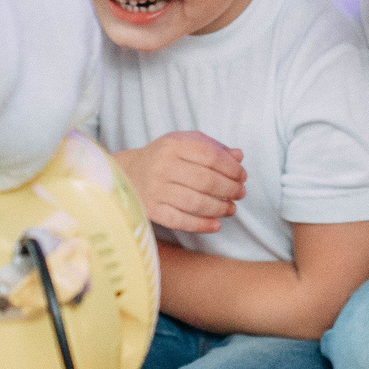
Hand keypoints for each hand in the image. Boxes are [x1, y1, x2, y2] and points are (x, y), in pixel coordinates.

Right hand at [117, 130, 245, 233]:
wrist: (126, 174)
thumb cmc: (163, 158)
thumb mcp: (184, 144)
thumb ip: (212, 147)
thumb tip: (239, 156)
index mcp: (173, 145)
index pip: (210, 156)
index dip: (231, 168)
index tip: (242, 176)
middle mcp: (163, 166)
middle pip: (205, 180)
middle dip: (230, 189)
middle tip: (241, 193)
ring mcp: (155, 189)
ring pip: (195, 202)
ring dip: (219, 208)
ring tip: (231, 209)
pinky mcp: (151, 210)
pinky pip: (180, 220)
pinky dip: (201, 224)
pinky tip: (216, 224)